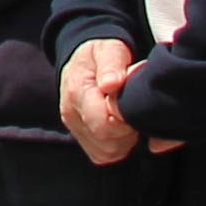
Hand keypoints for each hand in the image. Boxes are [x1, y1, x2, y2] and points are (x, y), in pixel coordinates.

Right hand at [60, 37, 171, 163]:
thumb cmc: (100, 54)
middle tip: (134, 112)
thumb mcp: (108, 49)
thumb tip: (112, 84)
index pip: (104, 124)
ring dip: (123, 141)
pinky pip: (103, 155)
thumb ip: (112, 64)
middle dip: (127, 132)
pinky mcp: (81, 138)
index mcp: (77, 91)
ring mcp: (74, 128)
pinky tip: (121, 128)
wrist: (82, 61)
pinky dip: (117, 147)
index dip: (126, 119)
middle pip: (107, 142)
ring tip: (127, 118)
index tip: (134, 104)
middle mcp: (71, 113)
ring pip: (106, 153)